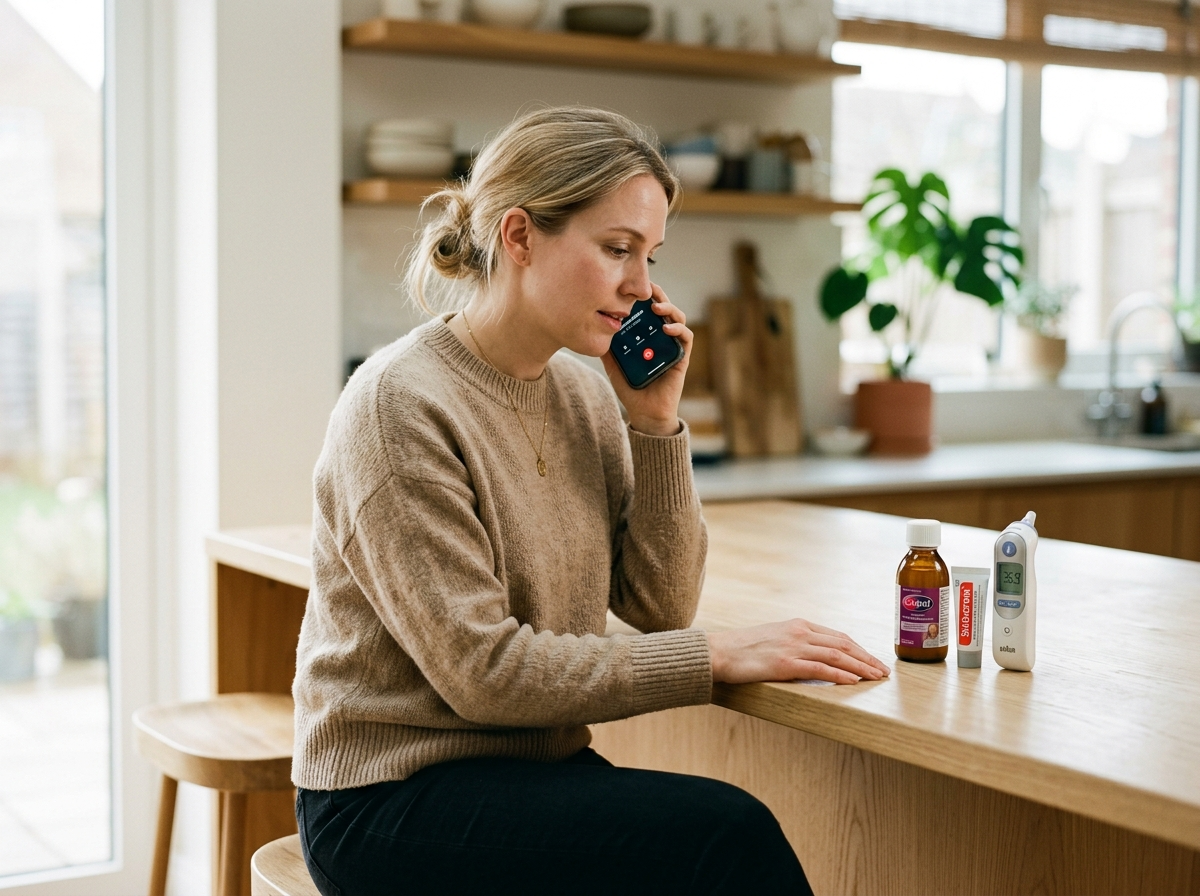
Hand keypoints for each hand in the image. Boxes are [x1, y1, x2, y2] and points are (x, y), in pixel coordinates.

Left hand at [600, 283, 690, 437]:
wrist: (645, 412)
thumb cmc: (631, 388)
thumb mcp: (614, 365)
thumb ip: (608, 349)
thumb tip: (594, 329)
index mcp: (646, 336)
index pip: (648, 310)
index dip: (644, 296)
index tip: (634, 286)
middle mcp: (661, 337)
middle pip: (664, 309)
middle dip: (658, 295)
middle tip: (649, 288)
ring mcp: (672, 345)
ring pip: (678, 318)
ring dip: (669, 309)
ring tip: (657, 307)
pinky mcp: (682, 356)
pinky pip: (686, 337)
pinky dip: (678, 329)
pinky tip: (666, 329)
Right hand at [707, 619, 890, 684]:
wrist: (718, 652)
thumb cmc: (744, 649)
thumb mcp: (775, 639)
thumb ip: (797, 645)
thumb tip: (818, 660)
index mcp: (798, 624)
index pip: (838, 636)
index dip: (860, 649)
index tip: (874, 661)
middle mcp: (799, 631)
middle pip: (843, 644)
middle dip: (867, 658)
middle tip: (884, 671)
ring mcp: (792, 646)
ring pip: (837, 656)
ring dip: (860, 667)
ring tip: (876, 678)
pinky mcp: (784, 663)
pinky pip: (819, 668)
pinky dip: (839, 674)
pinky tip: (853, 681)